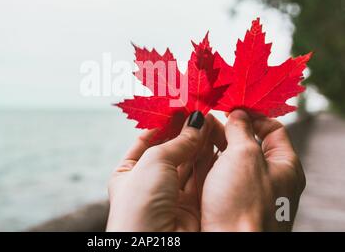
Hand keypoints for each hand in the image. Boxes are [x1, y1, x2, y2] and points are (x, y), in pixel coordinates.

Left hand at [106, 111, 225, 231]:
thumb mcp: (154, 162)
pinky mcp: (191, 208)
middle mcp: (148, 185)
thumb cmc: (141, 203)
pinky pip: (202, 178)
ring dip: (200, 144)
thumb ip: (178, 141)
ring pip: (189, 164)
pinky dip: (210, 161)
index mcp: (127, 173)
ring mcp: (170, 197)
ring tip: (213, 122)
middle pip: (170, 151)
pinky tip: (217, 143)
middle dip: (186, 132)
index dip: (165, 123)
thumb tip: (196, 120)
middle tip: (203, 112)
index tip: (183, 107)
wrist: (156, 248)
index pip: (147, 140)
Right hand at [200, 110, 305, 230]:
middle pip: (249, 143)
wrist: (230, 246)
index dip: (253, 115)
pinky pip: (219, 175)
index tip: (232, 107)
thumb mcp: (244, 155)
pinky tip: (192, 153)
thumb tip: (238, 114)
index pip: (273, 129)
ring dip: (214, 143)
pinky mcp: (230, 203)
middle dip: (228, 128)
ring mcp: (248, 192)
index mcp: (285, 166)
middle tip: (207, 116)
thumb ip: (241, 130)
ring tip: (195, 131)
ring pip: (230, 159)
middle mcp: (270, 179)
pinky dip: (207, 162)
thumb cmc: (244, 203)